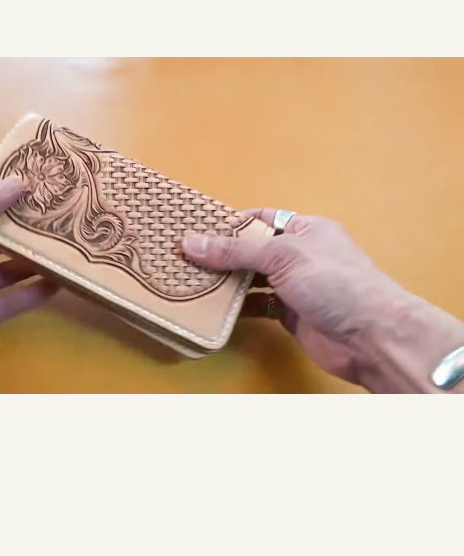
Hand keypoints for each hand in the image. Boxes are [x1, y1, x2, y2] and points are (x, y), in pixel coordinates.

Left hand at [0, 178, 53, 392]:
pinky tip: (57, 282)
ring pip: (5, 272)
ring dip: (31, 260)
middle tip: (54, 216)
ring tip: (63, 245)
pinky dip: (32, 295)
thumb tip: (15, 185)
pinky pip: (9, 305)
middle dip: (20, 231)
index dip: (0, 203)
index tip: (33, 190)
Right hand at [183, 209, 463, 391]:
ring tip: (189, 281)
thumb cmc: (334, 282)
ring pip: (253, 280)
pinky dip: (238, 307)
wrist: (372, 336)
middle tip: (183, 257)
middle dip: (222, 254)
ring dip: (226, 282)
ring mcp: (295, 286)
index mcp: (305, 229)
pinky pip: (258, 306)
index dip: (230, 223)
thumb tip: (190, 242)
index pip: (261, 219)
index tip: (196, 228)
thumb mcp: (284, 255)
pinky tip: (213, 308)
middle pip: (253, 250)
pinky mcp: (291, 315)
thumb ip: (237, 250)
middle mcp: (299, 255)